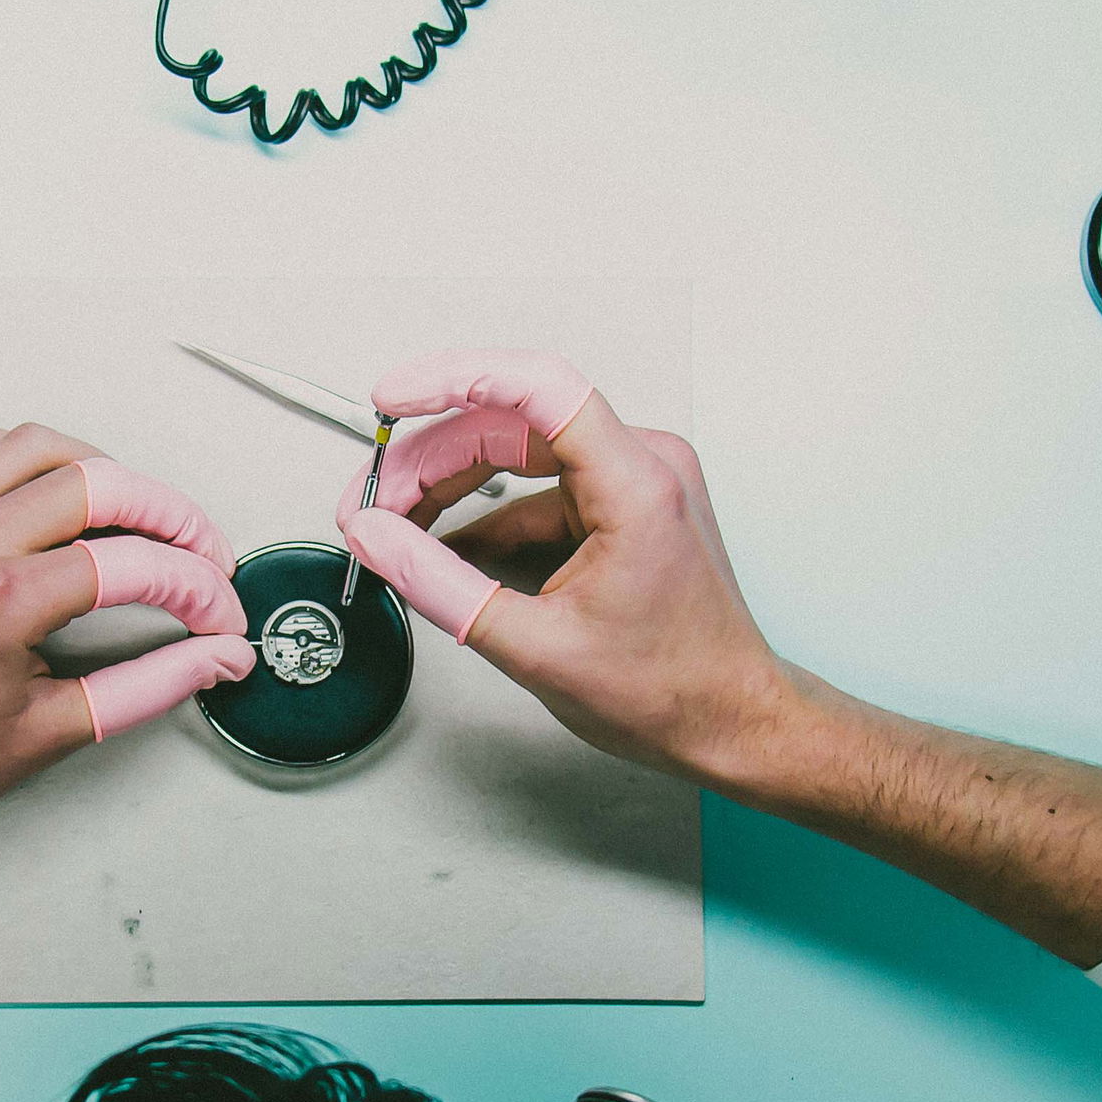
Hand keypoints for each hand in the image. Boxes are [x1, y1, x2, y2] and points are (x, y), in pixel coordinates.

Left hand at [0, 424, 247, 989]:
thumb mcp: (49, 735)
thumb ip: (147, 686)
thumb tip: (214, 659)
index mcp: (0, 603)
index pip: (135, 565)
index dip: (198, 590)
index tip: (220, 618)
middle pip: (98, 480)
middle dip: (170, 513)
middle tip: (199, 553)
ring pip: (32, 445)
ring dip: (101, 467)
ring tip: (137, 511)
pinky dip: (5, 448)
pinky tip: (38, 482)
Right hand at [332, 350, 796, 786]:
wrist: (731, 721)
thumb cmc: (671, 691)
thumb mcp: (536, 646)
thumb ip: (441, 584)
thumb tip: (375, 538)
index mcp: (635, 485)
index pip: (537, 387)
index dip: (453, 380)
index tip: (392, 400)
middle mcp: (642, 465)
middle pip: (511, 424)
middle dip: (430, 459)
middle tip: (370, 503)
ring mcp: (634, 481)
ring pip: (519, 455)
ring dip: (450, 486)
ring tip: (393, 526)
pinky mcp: (621, 504)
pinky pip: (538, 491)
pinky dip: (486, 516)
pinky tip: (442, 548)